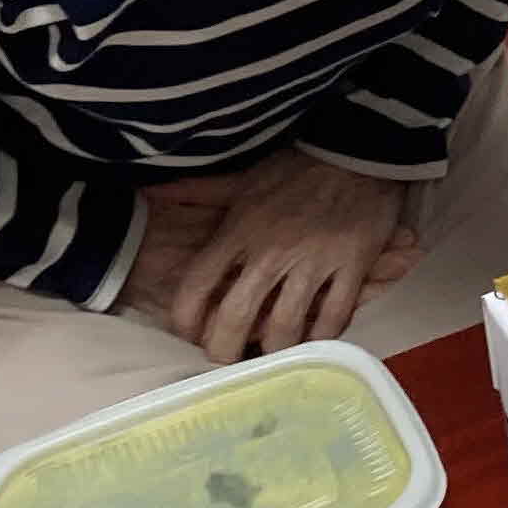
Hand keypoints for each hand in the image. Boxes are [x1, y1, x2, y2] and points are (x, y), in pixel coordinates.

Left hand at [120, 150, 422, 361]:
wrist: (357, 146)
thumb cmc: (296, 165)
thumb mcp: (242, 178)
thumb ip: (197, 191)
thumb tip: (150, 190)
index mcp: (239, 230)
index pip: (197, 285)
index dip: (185, 319)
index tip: (187, 333)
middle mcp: (271, 251)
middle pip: (236, 317)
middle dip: (224, 349)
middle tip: (225, 360)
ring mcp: (314, 261)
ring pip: (287, 326)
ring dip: (275, 350)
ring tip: (269, 358)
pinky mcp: (352, 265)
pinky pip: (335, 316)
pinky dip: (322, 336)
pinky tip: (314, 342)